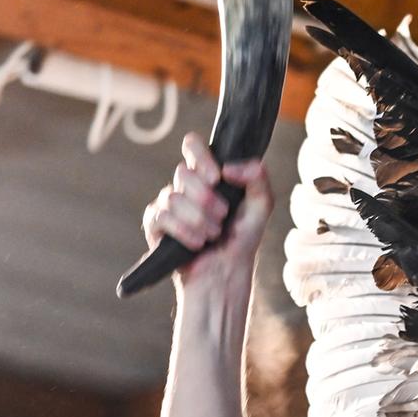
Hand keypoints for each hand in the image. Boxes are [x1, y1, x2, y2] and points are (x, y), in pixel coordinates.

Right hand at [143, 132, 272, 296]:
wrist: (227, 271)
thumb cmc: (242, 237)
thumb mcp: (261, 206)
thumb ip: (257, 178)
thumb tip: (228, 167)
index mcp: (207, 176)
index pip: (192, 146)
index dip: (201, 156)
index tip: (217, 177)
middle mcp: (185, 186)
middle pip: (182, 172)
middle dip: (206, 198)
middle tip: (223, 216)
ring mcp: (168, 204)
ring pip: (172, 197)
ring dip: (198, 219)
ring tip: (213, 235)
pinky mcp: (156, 225)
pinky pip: (161, 217)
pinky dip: (183, 231)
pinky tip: (197, 243)